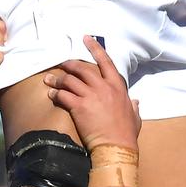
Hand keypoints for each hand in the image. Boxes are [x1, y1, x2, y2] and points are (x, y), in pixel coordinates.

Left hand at [44, 36, 140, 152]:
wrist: (117, 148)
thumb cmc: (127, 134)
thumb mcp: (135, 117)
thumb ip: (134, 106)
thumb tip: (136, 102)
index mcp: (117, 86)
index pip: (105, 61)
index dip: (95, 48)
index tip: (86, 38)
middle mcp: (103, 87)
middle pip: (82, 68)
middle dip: (69, 65)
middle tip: (61, 65)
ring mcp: (91, 95)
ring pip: (69, 80)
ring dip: (57, 79)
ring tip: (49, 80)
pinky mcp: (79, 106)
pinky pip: (63, 95)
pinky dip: (55, 94)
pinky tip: (51, 95)